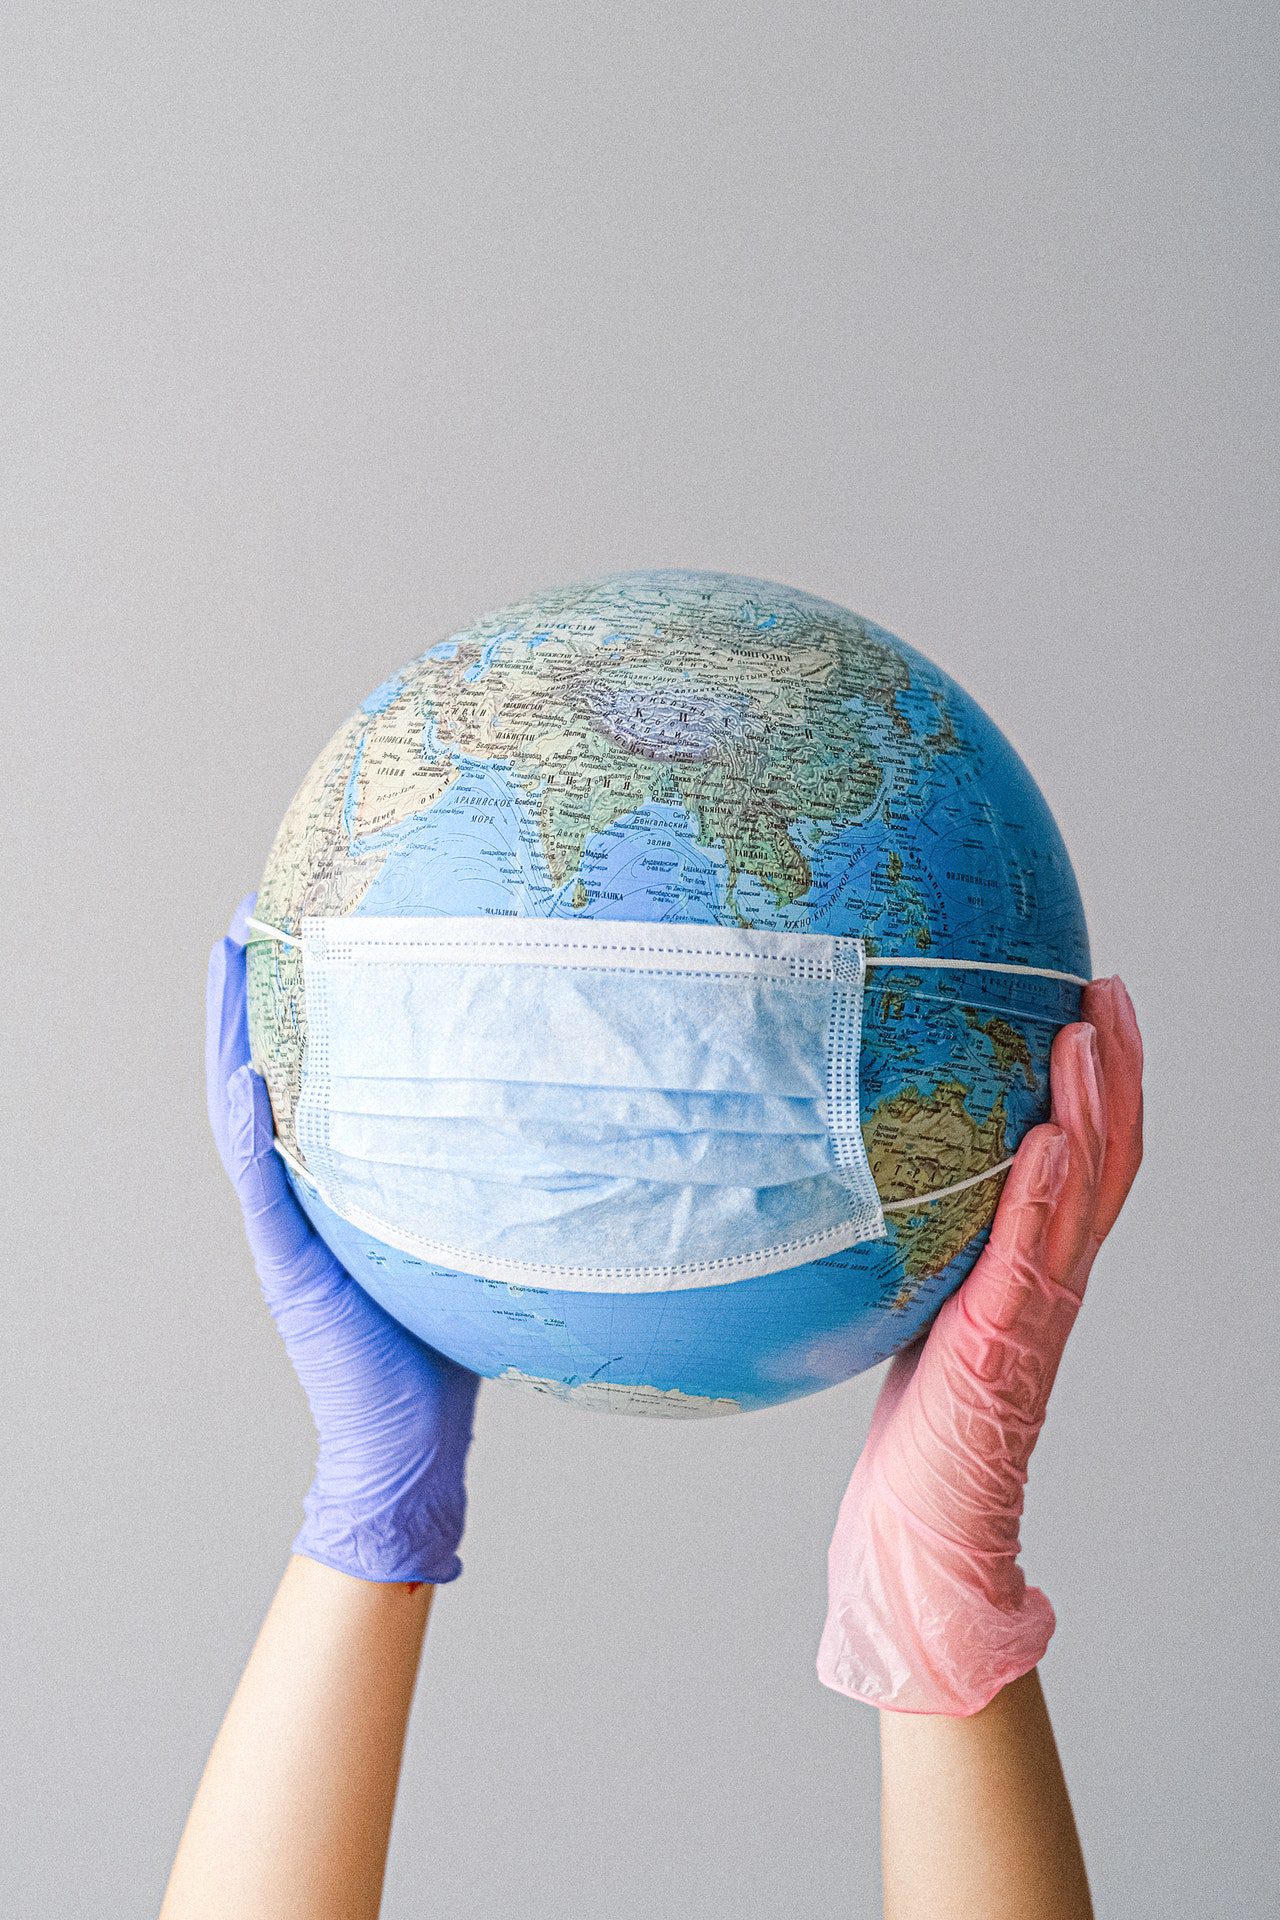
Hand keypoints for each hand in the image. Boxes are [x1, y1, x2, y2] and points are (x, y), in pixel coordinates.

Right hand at [206, 896, 479, 1583]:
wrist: (413, 1444)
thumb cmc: (449, 1343)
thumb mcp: (468, 1236)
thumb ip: (482, 1179)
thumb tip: (560, 1113)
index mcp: (335, 1183)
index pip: (308, 1075)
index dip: (295, 1003)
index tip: (304, 922)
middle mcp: (300, 1196)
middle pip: (261, 1073)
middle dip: (249, 994)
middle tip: (248, 909)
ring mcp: (288, 1231)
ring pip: (244, 1116)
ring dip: (230, 1037)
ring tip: (226, 960)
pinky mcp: (293, 1272)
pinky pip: (268, 1193)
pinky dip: (251, 1134)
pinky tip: (247, 1078)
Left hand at [818, 976, 1143, 1714]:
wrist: (926, 1542)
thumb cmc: (919, 1440)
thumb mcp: (914, 1314)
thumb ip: (921, 1249)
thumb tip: (863, 1172)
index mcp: (1030, 1272)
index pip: (1084, 1162)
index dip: (1102, 1085)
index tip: (1093, 1003)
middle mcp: (1046, 1286)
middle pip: (1105, 1163)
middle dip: (1114, 1073)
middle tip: (1109, 990)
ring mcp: (1030, 1318)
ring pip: (1082, 1199)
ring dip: (1093, 1112)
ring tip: (1090, 1035)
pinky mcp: (997, 1352)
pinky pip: (1028, 1262)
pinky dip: (1047, 1198)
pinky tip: (1053, 1140)